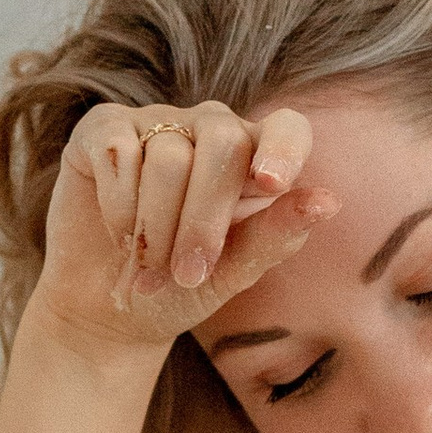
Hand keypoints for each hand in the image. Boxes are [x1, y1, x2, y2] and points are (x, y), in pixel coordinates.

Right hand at [30, 100, 334, 359]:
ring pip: (166, 156)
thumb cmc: (181, 289)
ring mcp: (155, 123)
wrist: (108, 309)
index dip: (283, 147)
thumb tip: (328, 202)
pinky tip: (118, 234)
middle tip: (188, 275)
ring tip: (148, 271)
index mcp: (256, 158)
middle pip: (222, 144)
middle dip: (203, 219)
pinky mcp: (103, 129)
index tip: (270, 182)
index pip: (287, 128)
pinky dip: (118, 205)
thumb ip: (276, 235)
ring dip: (155, 227)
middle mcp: (209, 129)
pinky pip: (117, 150)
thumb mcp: (233, 272)